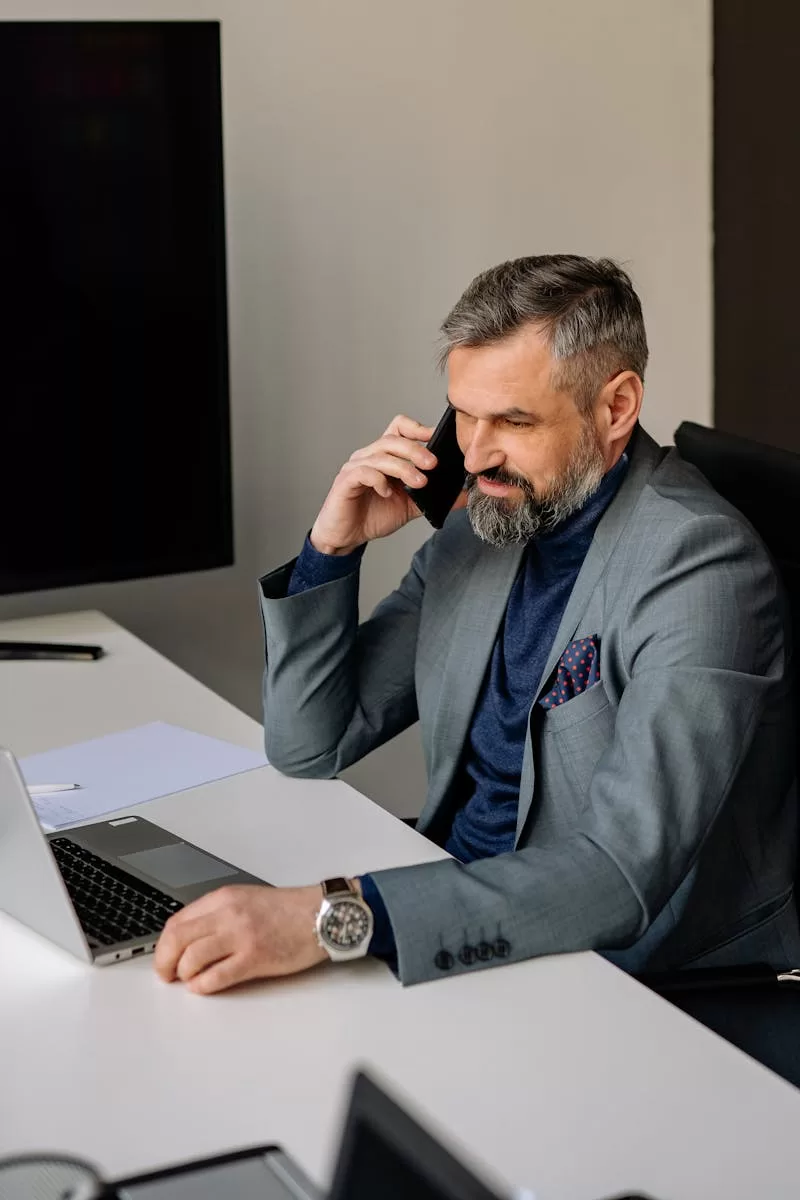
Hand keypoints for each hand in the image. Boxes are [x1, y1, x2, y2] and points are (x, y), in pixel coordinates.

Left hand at [153, 884, 325, 994]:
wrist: (320, 914)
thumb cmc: (288, 910)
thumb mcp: (246, 900)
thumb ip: (218, 915)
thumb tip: (190, 939)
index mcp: (224, 898)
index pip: (178, 920)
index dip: (163, 944)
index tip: (164, 956)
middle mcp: (228, 914)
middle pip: (177, 939)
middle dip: (164, 962)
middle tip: (166, 974)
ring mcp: (241, 936)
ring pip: (191, 958)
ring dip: (183, 974)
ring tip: (189, 980)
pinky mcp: (254, 958)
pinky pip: (216, 977)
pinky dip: (202, 986)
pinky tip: (203, 986)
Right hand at [309, 414, 435, 554]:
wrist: (347, 536)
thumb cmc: (374, 516)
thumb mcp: (411, 506)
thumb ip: (433, 497)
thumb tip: (463, 495)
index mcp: (385, 456)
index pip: (399, 428)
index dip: (417, 428)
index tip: (436, 438)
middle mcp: (369, 456)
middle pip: (393, 439)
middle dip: (416, 450)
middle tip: (433, 465)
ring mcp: (355, 467)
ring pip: (381, 455)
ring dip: (403, 467)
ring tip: (419, 482)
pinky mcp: (345, 482)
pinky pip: (364, 472)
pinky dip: (379, 480)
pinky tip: (388, 493)